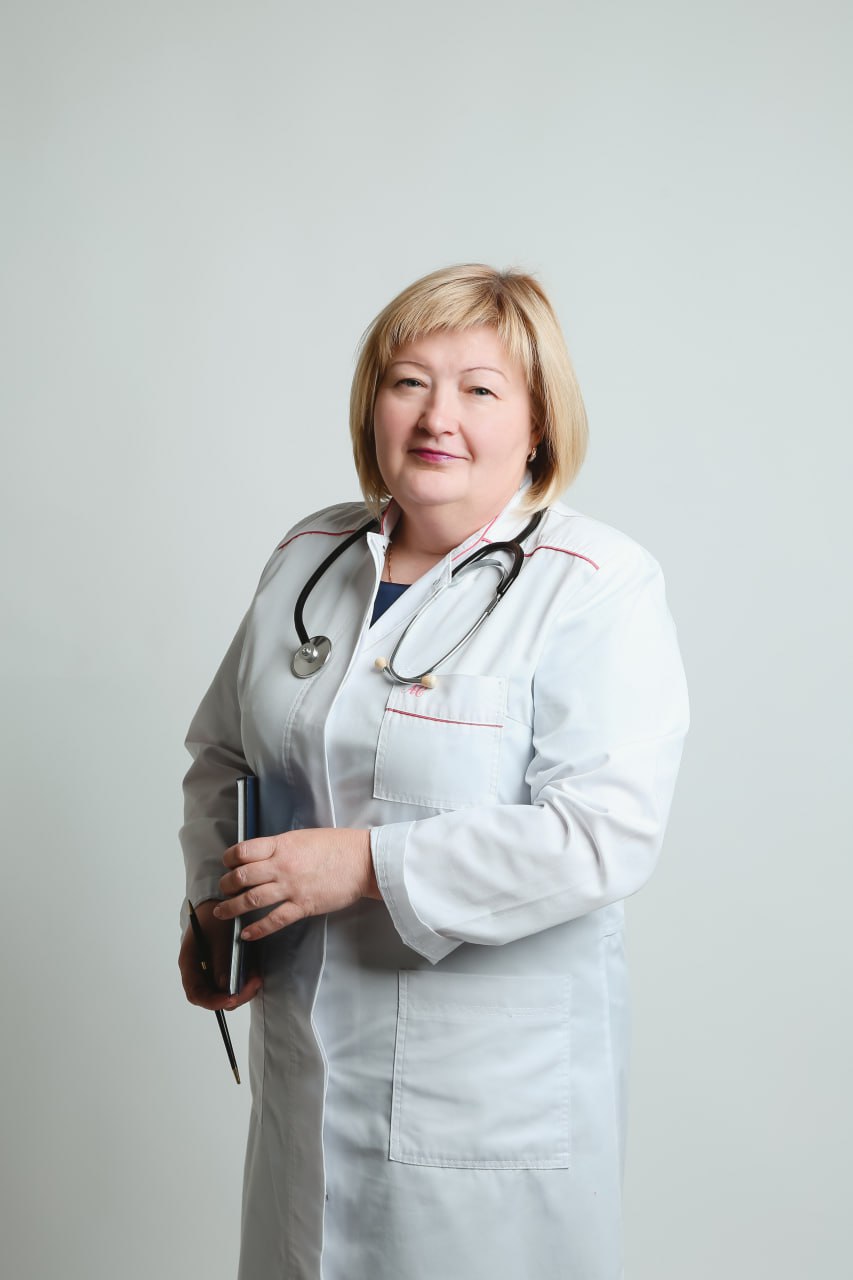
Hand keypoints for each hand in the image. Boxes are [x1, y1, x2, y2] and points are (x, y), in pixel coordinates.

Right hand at [178, 898, 262, 1010]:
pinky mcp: (225, 969)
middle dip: (234, 996)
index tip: (231, 999)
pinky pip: (235, 982)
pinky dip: (246, 981)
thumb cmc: (214, 918)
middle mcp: (200, 973)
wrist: (219, 905)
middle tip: (253, 985)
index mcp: (190, 965)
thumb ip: (221, 962)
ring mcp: (213, 972)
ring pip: (226, 992)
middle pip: (213, 997)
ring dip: (243, 989)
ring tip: (257, 978)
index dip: (213, 1002)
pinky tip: (255, 973)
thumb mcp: (219, 936)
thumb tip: (225, 987)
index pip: (197, 994)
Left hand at [213, 828, 379, 940]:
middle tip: (223, 891)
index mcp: (281, 845)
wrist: (363, 861)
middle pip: (241, 877)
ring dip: (233, 908)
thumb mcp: (303, 838)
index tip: (227, 865)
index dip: (229, 859)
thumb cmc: (337, 846)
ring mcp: (291, 887)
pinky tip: (247, 934)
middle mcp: (281, 866)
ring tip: (223, 913)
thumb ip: (281, 847)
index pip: (243, 851)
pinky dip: (257, 929)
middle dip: (226, 885)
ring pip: (252, 900)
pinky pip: (274, 920)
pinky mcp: (303, 906)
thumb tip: (263, 856)